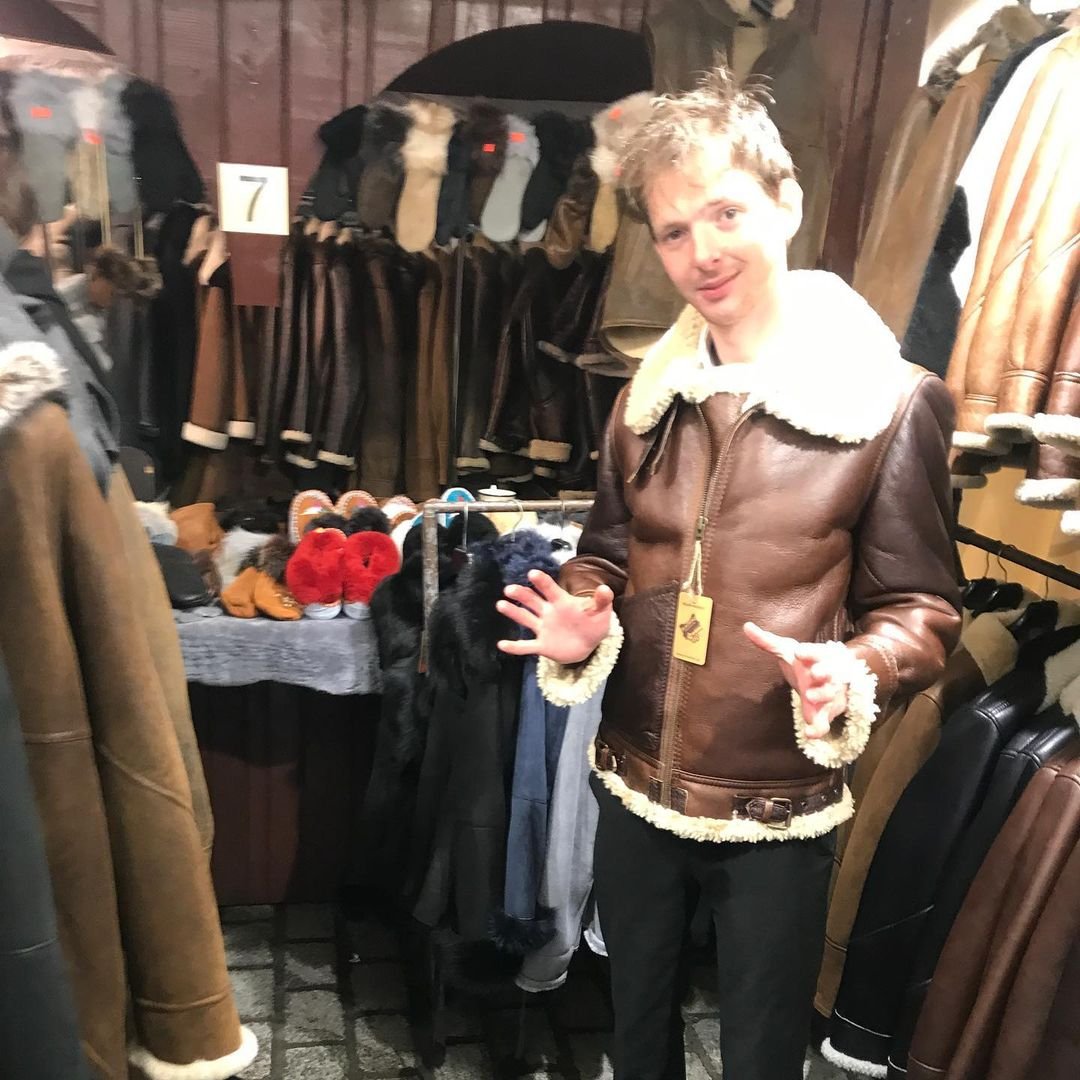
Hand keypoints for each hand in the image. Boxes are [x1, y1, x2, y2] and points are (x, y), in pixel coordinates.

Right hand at [496, 570, 613, 663]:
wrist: (588, 645)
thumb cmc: (592, 624)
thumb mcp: (601, 612)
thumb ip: (602, 601)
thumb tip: (605, 588)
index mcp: (561, 602)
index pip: (550, 589)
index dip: (542, 581)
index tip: (532, 573)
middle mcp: (548, 613)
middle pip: (532, 601)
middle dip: (522, 594)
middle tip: (509, 589)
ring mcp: (543, 628)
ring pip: (525, 618)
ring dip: (513, 612)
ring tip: (500, 604)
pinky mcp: (542, 645)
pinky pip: (526, 646)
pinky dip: (515, 647)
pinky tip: (502, 644)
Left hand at [743, 622, 847, 738]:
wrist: (827, 678)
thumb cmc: (804, 662)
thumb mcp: (786, 650)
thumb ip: (767, 642)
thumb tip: (746, 626)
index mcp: (818, 656)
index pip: (816, 651)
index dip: (809, 652)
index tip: (799, 652)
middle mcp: (827, 675)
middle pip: (829, 673)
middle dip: (823, 672)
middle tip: (813, 674)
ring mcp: (829, 694)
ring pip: (830, 695)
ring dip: (822, 696)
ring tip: (809, 698)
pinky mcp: (826, 713)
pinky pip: (825, 722)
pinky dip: (819, 728)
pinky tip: (809, 734)